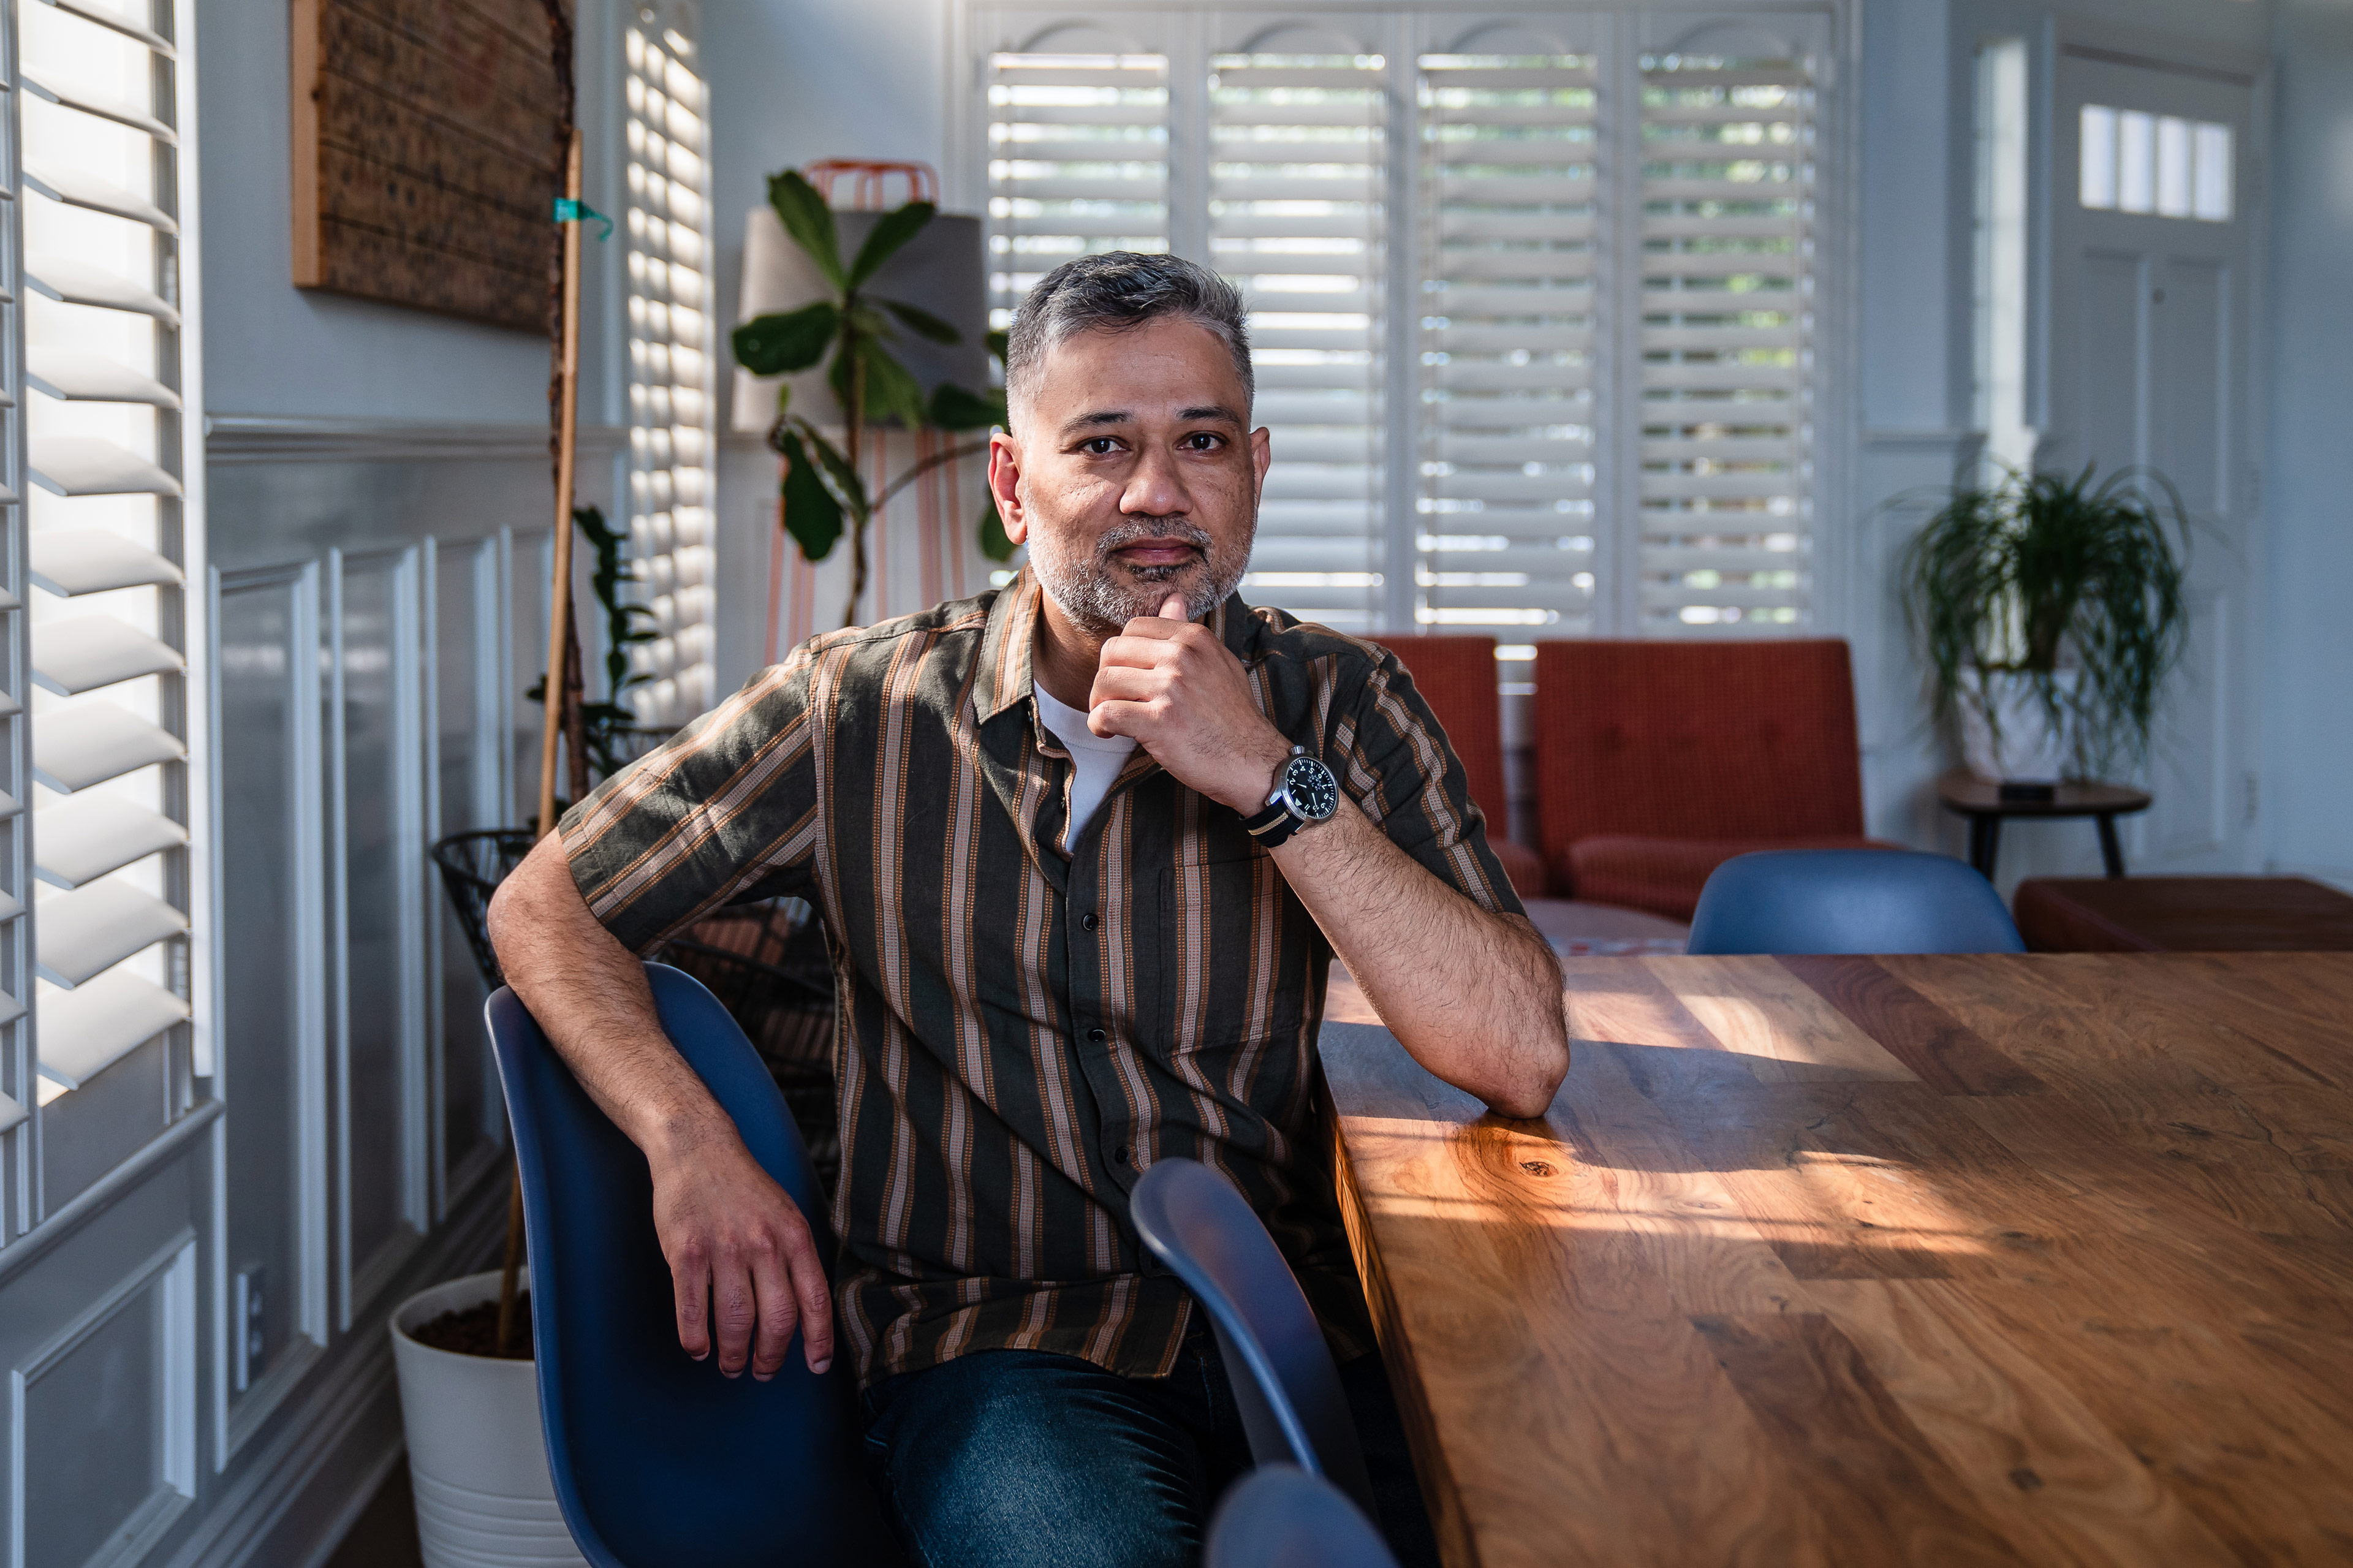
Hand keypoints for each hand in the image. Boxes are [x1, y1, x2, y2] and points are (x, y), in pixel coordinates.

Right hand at [648, 1125, 832, 1378]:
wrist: (697, 1148)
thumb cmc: (744, 1188)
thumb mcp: (785, 1214)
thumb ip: (796, 1257)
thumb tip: (807, 1312)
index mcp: (794, 1235)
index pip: (815, 1299)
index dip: (819, 1340)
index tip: (816, 1366)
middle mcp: (763, 1243)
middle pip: (777, 1318)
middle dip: (772, 1356)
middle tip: (763, 1371)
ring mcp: (723, 1248)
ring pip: (736, 1321)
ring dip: (735, 1355)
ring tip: (732, 1366)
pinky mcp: (685, 1251)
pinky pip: (692, 1310)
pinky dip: (696, 1339)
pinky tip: (699, 1349)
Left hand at [1091, 593, 1292, 811]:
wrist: (1253, 762)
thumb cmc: (1233, 718)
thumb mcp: (1218, 663)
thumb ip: (1188, 633)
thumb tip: (1173, 599)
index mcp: (1193, 638)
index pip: (1133, 628)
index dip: (1121, 655)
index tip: (1128, 677)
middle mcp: (1182, 657)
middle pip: (1112, 651)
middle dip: (1105, 678)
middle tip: (1113, 700)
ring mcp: (1171, 688)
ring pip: (1105, 682)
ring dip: (1100, 703)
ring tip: (1111, 720)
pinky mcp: (1160, 721)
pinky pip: (1107, 714)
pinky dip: (1098, 725)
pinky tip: (1109, 733)